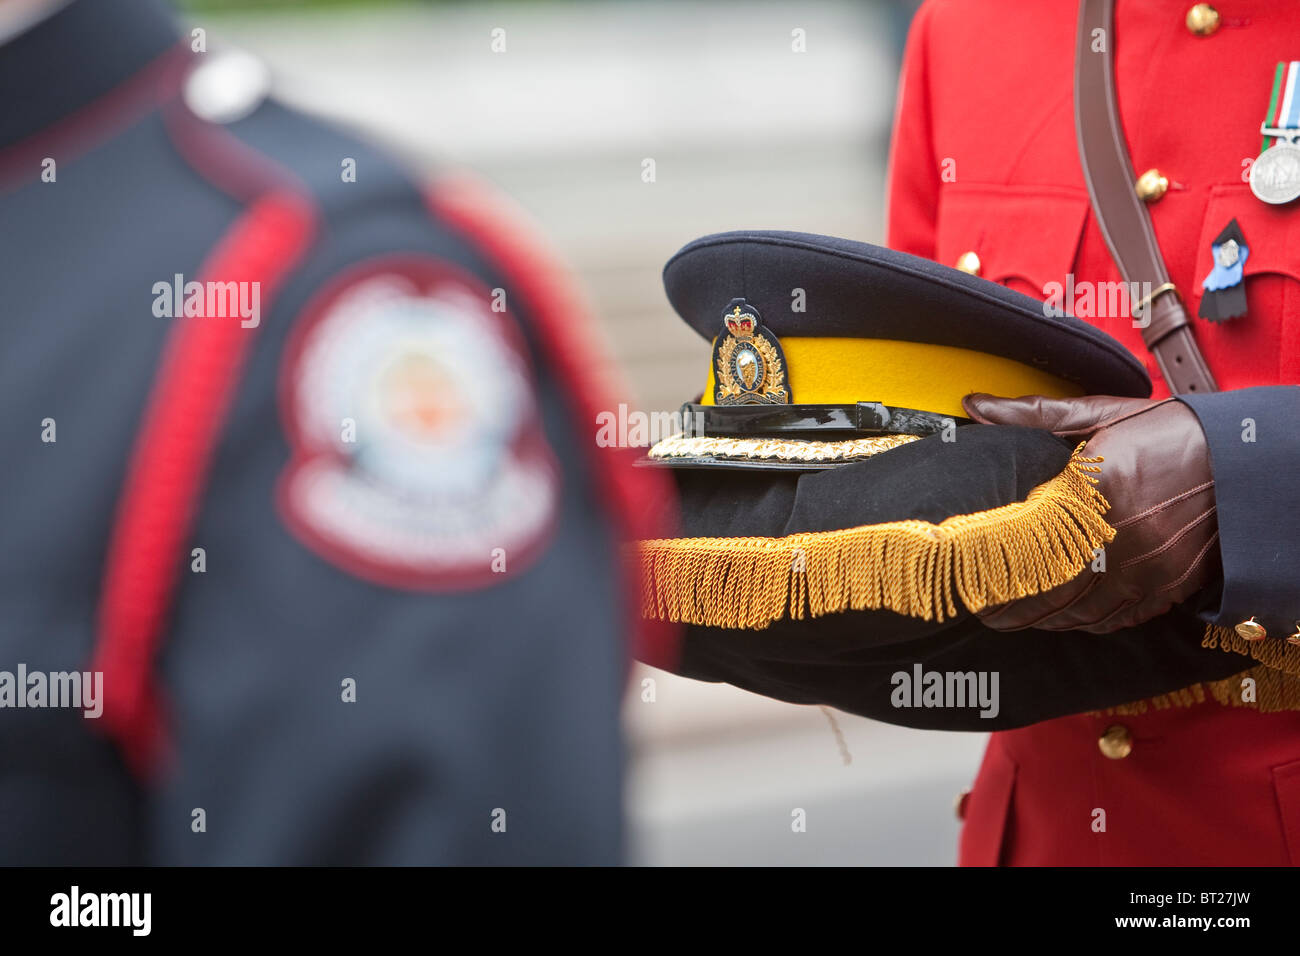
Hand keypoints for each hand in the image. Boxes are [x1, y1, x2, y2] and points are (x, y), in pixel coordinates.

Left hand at [960, 393, 1220, 631]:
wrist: (1244, 458)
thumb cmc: (1167, 432)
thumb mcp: (1099, 415)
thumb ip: (1032, 415)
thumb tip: (974, 405)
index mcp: (1092, 489)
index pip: (1023, 542)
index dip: (989, 566)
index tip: (964, 571)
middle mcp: (1116, 536)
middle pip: (1044, 588)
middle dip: (1005, 604)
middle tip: (977, 605)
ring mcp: (1144, 567)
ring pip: (1077, 612)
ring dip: (1038, 620)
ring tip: (1006, 618)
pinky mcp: (1166, 586)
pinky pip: (1115, 619)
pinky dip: (1082, 623)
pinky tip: (1061, 619)